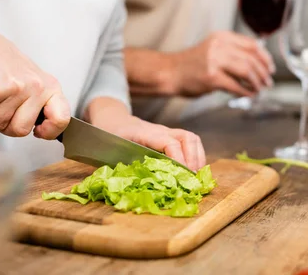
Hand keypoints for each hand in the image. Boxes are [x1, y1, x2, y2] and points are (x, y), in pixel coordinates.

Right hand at [0, 21, 69, 138]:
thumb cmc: (3, 63)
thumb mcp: (33, 79)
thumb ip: (41, 102)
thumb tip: (44, 128)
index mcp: (50, 86)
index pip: (62, 118)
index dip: (49, 131)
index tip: (39, 131)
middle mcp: (35, 87)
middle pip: (21, 130)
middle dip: (6, 127)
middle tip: (1, 112)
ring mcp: (15, 88)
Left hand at [86, 98, 205, 170]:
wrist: (113, 119)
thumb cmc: (109, 136)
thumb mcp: (111, 151)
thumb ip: (124, 167)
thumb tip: (138, 187)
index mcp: (144, 134)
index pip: (169, 142)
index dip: (178, 159)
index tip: (183, 175)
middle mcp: (160, 131)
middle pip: (187, 137)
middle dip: (193, 158)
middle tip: (192, 178)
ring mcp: (167, 132)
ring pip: (191, 138)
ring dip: (198, 157)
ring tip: (195, 175)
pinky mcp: (170, 137)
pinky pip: (189, 142)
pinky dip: (195, 155)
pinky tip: (193, 169)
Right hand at [171, 31, 274, 97]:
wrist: (171, 72)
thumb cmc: (193, 64)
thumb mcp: (213, 49)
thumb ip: (233, 52)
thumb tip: (259, 62)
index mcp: (222, 37)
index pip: (252, 45)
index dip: (265, 57)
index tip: (271, 67)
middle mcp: (219, 46)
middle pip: (251, 59)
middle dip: (263, 73)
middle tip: (268, 82)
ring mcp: (215, 61)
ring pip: (246, 71)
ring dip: (257, 82)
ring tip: (259, 89)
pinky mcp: (211, 77)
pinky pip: (236, 86)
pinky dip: (246, 92)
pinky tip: (249, 94)